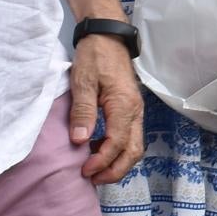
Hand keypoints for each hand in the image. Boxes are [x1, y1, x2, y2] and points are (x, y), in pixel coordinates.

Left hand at [69, 34, 143, 181]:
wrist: (108, 36)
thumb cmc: (95, 57)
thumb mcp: (83, 82)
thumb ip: (82, 112)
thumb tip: (80, 141)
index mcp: (124, 105)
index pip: (117, 143)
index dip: (101, 161)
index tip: (83, 169)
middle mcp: (136, 111)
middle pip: (133, 151)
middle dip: (115, 170)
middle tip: (92, 179)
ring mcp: (136, 110)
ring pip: (135, 146)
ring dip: (118, 162)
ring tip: (95, 169)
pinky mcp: (131, 109)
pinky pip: (131, 137)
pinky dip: (118, 150)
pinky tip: (98, 148)